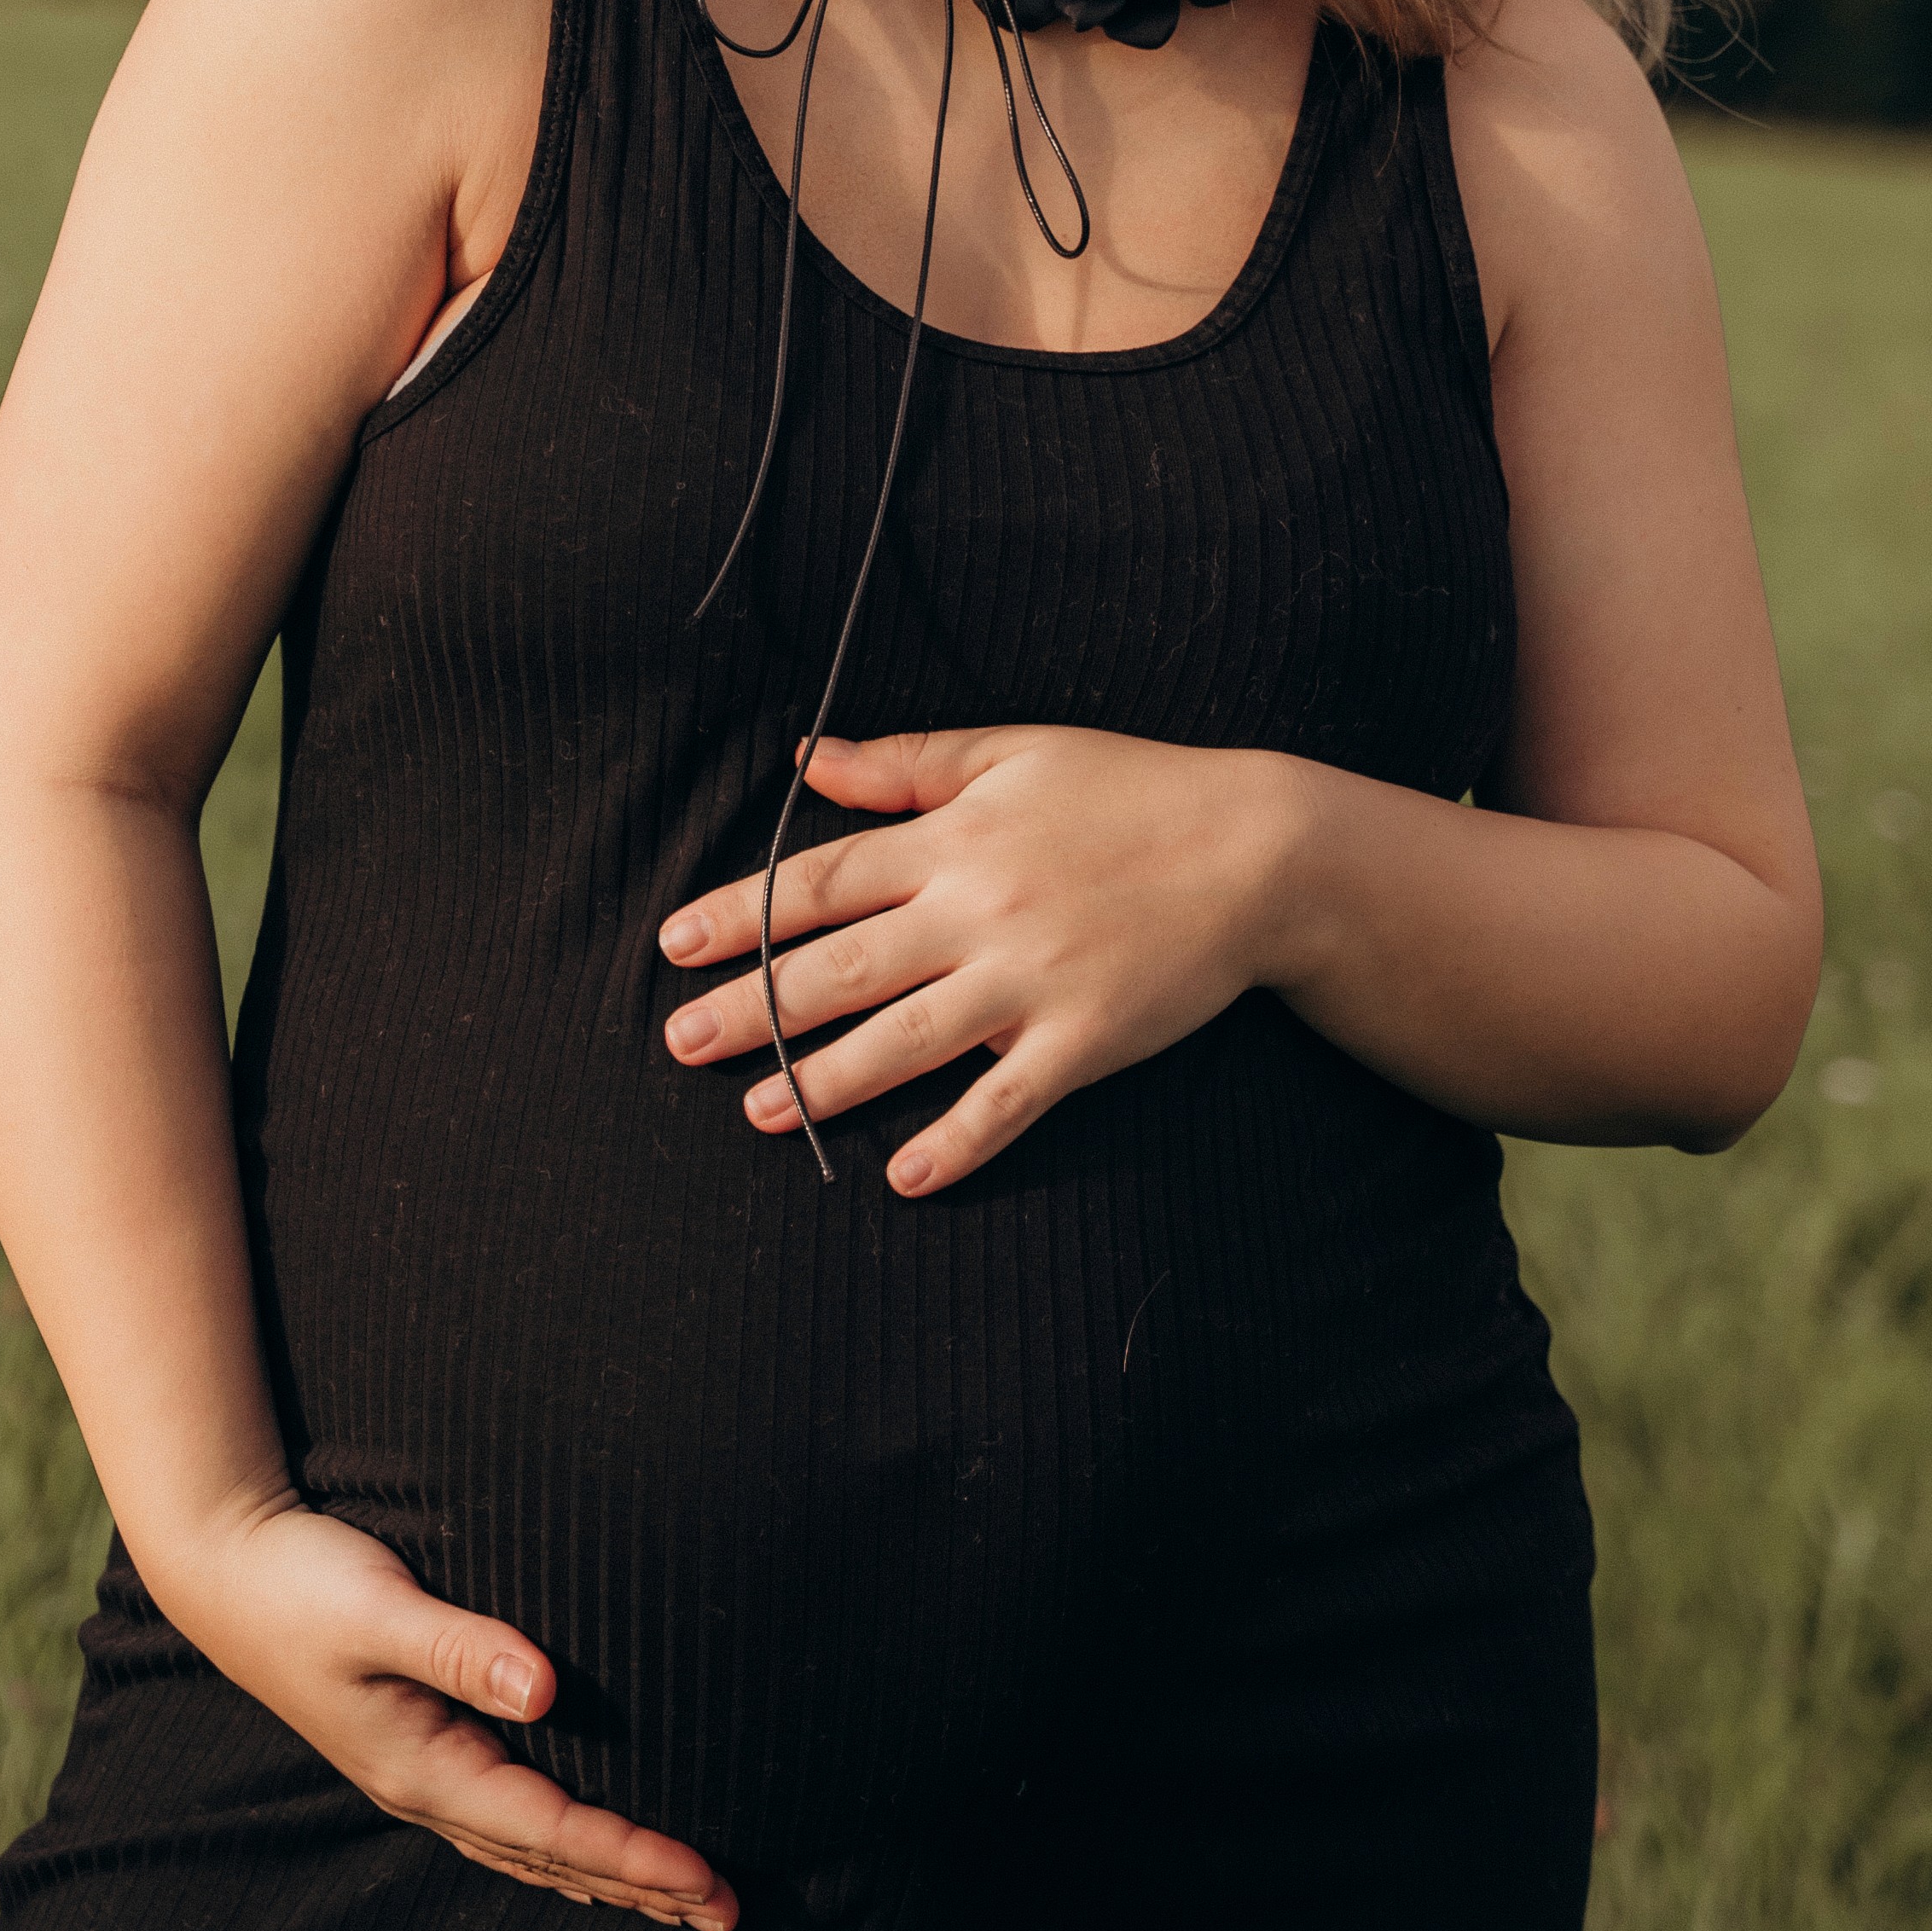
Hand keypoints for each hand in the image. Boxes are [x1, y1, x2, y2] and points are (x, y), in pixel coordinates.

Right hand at [150, 1493, 739, 1930]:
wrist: (223, 1570)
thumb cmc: (302, 1582)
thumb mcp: (379, 1610)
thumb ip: (460, 1649)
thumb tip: (546, 1692)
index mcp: (424, 1768)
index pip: (553, 1831)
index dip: (635, 1857)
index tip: (709, 1879)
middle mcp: (425, 1787)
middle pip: (552, 1859)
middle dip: (641, 1887)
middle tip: (731, 1914)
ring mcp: (417, 1774)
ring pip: (531, 1850)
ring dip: (607, 1877)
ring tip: (679, 1903)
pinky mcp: (414, 1746)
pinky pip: (504, 1823)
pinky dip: (557, 1851)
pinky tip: (582, 1863)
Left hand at [659, 725, 1313, 1194]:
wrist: (1256, 851)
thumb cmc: (1131, 792)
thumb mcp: (1013, 753)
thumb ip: (905, 763)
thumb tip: (806, 759)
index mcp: (952, 839)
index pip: (820, 881)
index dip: (741, 914)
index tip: (675, 943)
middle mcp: (976, 912)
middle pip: (840, 966)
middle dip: (752, 1007)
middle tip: (680, 1040)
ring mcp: (1029, 981)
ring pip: (904, 1039)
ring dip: (823, 1079)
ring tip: (757, 1109)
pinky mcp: (1084, 1039)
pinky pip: (1007, 1102)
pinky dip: (957, 1143)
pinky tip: (906, 1177)